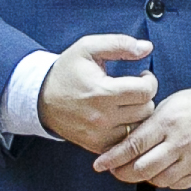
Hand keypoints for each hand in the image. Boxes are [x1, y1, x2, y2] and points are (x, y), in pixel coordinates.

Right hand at [41, 34, 157, 149]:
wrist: (41, 99)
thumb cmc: (67, 70)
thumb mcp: (88, 48)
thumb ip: (119, 44)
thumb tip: (147, 47)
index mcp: (102, 92)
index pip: (145, 91)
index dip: (149, 81)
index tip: (142, 76)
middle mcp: (102, 117)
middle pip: (146, 110)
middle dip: (144, 97)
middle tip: (134, 89)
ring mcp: (100, 135)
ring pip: (139, 127)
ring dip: (138, 114)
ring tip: (129, 103)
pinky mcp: (97, 146)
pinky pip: (126, 142)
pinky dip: (129, 130)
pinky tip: (121, 118)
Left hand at [93, 81, 190, 190]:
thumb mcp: (172, 103)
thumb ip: (151, 123)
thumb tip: (128, 140)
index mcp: (168, 122)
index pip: (133, 145)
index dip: (112, 158)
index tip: (99, 164)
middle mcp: (179, 143)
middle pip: (141, 169)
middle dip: (122, 173)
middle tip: (114, 170)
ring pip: (158, 180)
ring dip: (143, 178)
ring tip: (137, 169)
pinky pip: (177, 185)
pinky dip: (164, 181)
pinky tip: (160, 172)